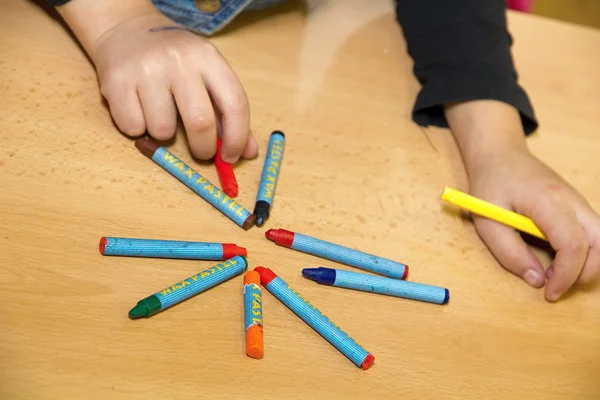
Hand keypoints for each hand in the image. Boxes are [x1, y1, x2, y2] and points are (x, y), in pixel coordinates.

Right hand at [57, 0, 256, 161]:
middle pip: (200, 122)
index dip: (237, 137)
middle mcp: (178, 60)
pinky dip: (138, 128)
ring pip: (163, 131)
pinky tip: (139, 109)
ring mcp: (146, 70)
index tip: (231, 156)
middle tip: (202, 153)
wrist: (126, 29)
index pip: (235, 104)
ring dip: (164, 135)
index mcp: (208, 58)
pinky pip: (133, 128)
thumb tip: (247, 152)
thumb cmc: (175, 61)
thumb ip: (228, 113)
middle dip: (204, 149)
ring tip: (161, 115)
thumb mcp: (207, 73)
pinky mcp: (115, 82)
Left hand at [445, 100, 599, 300]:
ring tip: (553, 270)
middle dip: (583, 273)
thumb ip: (510, 253)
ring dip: (586, 264)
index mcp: (550, 202)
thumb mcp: (487, 221)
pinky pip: (593, 235)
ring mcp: (580, 203)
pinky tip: (555, 257)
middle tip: (552, 285)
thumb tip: (537, 280)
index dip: (566, 275)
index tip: (549, 293)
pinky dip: (583, 253)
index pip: (574, 244)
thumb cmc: (492, 185)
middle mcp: (573, 201)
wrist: (500, 155)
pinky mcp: (578, 208)